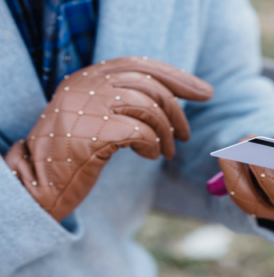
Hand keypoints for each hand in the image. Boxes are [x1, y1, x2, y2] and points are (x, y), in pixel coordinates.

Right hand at [4, 56, 212, 220]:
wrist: (38, 184)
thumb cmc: (72, 153)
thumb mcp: (95, 117)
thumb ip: (123, 101)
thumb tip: (171, 100)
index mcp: (87, 77)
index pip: (140, 65)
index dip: (177, 77)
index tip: (204, 92)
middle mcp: (86, 84)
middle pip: (150, 83)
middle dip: (178, 109)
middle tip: (187, 135)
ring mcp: (88, 106)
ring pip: (148, 106)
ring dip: (167, 132)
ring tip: (168, 152)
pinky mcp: (93, 133)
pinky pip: (141, 131)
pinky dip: (153, 144)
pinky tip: (151, 155)